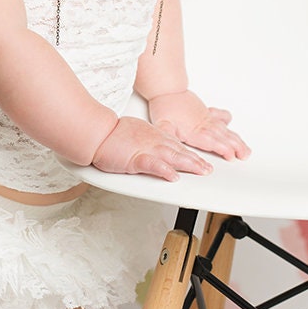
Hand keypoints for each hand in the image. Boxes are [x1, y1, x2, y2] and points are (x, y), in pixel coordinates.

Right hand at [90, 116, 213, 181]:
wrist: (98, 132)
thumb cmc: (114, 133)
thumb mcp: (139, 133)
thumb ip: (152, 139)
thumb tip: (160, 146)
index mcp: (155, 136)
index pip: (178, 146)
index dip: (192, 155)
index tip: (203, 162)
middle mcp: (154, 142)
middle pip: (180, 152)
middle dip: (196, 161)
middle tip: (208, 170)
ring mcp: (146, 149)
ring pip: (172, 157)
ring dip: (188, 164)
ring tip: (201, 171)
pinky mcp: (135, 159)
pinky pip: (153, 165)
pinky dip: (164, 170)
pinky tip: (173, 176)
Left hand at [147, 91, 249, 160]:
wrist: (168, 90)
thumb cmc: (165, 108)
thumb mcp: (163, 126)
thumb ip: (170, 137)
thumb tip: (172, 148)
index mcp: (194, 131)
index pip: (213, 142)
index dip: (223, 149)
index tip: (232, 156)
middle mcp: (204, 125)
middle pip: (224, 137)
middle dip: (236, 147)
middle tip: (244, 155)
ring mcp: (207, 118)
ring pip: (225, 129)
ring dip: (236, 139)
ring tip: (244, 148)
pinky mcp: (206, 112)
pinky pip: (220, 116)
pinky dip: (226, 120)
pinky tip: (229, 123)